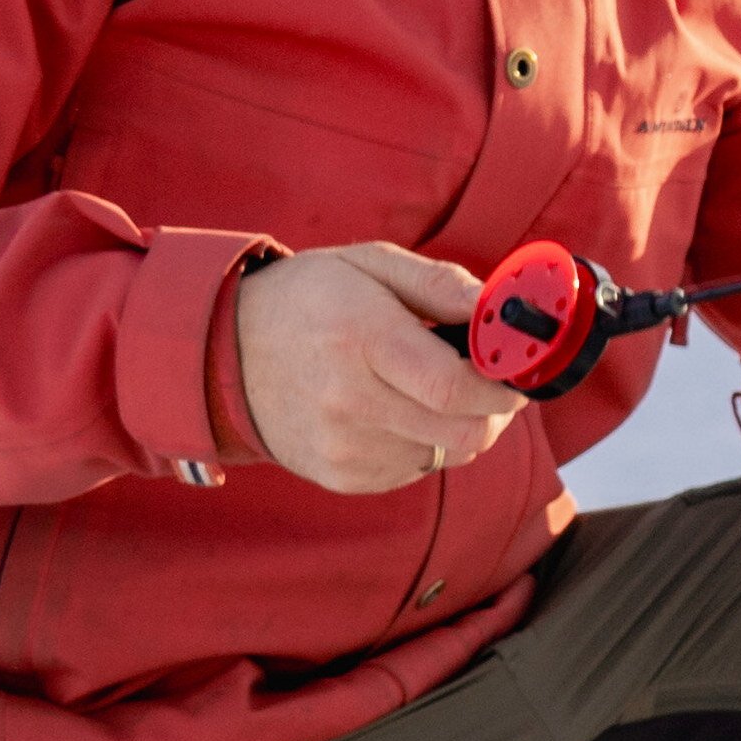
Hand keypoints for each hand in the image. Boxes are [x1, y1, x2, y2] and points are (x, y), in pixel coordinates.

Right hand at [224, 244, 525, 493]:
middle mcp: (350, 400)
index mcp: (362, 338)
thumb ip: (440, 284)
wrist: (225, 353)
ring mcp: (343, 446)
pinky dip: (422, 444)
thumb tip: (496, 307)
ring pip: (445, 454)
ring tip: (428, 391)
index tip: (514, 374)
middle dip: (493, 413)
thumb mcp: (369, 264)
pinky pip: (414, 469)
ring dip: (455, 427)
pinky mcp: (340, 476)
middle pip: (462, 433)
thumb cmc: (308, 300)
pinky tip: (393, 412)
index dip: (501, 387)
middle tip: (489, 387)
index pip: (455, 387)